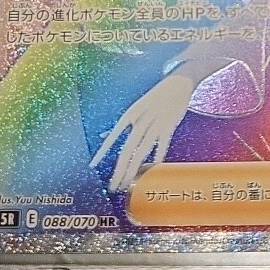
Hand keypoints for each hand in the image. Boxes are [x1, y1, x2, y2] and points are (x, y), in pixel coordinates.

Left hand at [89, 73, 195, 190]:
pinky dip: (157, 156)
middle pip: (127, 149)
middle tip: (113, 185)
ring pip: (142, 150)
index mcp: (130, 115)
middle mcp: (140, 120)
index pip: (113, 137)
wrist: (176, 84)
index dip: (102, 151)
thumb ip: (121, 125)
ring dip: (134, 168)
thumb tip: (104, 136)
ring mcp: (155, 124)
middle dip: (119, 169)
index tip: (93, 165)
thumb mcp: (135, 109)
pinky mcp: (169, 126)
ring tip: (127, 182)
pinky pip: (162, 144)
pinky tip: (152, 169)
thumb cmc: (154, 98)